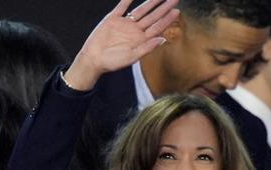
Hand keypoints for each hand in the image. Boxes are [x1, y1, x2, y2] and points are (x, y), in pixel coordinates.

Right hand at [65, 0, 179, 90]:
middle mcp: (135, 31)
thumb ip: (147, 47)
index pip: (158, 27)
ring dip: (151, 2)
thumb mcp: (132, 57)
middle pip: (153, 17)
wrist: (93, 59)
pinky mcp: (113, 19)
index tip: (177, 11)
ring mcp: (125, 24)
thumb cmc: (112, 62)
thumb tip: (163, 39)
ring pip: (141, 10)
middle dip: (164, 7)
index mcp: (141, 40)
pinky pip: (122, 6)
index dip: (167, 19)